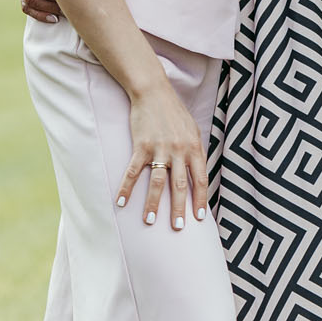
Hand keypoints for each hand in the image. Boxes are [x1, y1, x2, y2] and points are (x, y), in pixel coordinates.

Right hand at [117, 82, 209, 230]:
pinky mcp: (141, 146)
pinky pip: (133, 171)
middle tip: (178, 227)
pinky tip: (121, 203)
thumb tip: (199, 175)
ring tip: (150, 221)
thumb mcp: (193, 130)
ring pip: (157, 182)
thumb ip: (196, 153)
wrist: (154, 92)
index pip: (200, 179)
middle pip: (180, 185)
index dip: (200, 200)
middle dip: (179, 208)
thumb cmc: (175, 113)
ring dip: (153, 203)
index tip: (199, 218)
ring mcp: (159, 149)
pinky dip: (126, 188)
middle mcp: (178, 150)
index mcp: (194, 148)